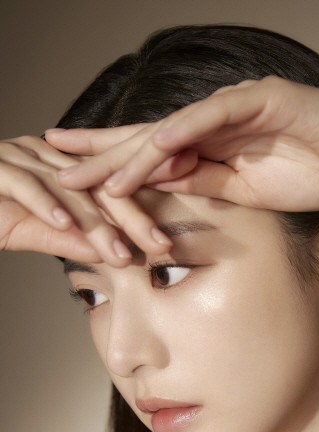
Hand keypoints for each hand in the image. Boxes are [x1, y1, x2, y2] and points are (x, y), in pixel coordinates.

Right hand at [0, 136, 172, 263]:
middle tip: (159, 245)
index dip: (139, 216)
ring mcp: (20, 156)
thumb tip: (110, 254)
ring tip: (119, 252)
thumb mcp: (36, 231)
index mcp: (61, 167)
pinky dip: (45, 204)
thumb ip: (71, 238)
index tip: (164, 244)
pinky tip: (65, 224)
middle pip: (97, 186)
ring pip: (67, 189)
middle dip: (132, 217)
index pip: (108, 190)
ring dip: (95, 223)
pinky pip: (24, 184)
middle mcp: (46, 156)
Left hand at [46, 77, 318, 210]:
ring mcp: (236, 107)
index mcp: (210, 146)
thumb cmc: (311, 174)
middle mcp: (214, 122)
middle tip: (59, 165)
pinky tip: (156, 144)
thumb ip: (203, 183)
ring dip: (135, 149)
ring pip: (175, 127)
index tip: (76, 182)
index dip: (112, 167)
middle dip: (103, 155)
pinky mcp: (262, 100)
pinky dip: (187, 129)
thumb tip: (158, 187)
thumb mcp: (244, 192)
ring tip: (96, 170)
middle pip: (149, 138)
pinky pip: (216, 115)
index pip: (152, 156)